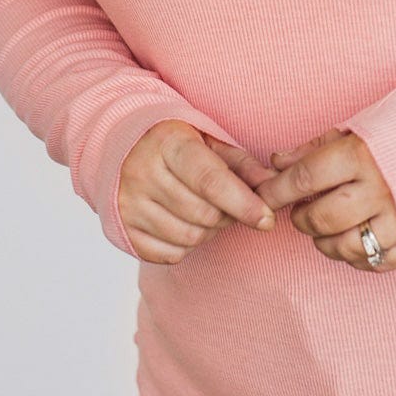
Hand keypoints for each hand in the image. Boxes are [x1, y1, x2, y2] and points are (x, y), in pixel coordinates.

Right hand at [117, 120, 277, 263]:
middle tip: (230, 205)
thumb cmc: (175, 143)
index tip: (266, 219)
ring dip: (209, 231)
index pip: (210, 181)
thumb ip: (242, 164)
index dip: (242, 203)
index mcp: (167, 143)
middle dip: (228, 215)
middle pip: (203, 214)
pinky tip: (184, 223)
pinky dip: (186, 246)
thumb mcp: (209, 141)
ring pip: (189, 237)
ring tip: (206, 211)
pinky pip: (170, 254)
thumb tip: (273, 185)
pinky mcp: (122, 231)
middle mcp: (141, 173)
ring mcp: (128, 205)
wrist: (122, 146)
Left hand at [254, 127, 395, 271]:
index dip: (276, 191)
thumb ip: (318, 147)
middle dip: (301, 218)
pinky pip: (374, 263)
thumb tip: (277, 162)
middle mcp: (379, 190)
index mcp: (362, 155)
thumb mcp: (364, 125)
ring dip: (324, 242)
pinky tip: (353, 241)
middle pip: (319, 219)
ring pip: (343, 247)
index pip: (303, 179)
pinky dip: (355, 257)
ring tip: (327, 227)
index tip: (265, 195)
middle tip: (302, 209)